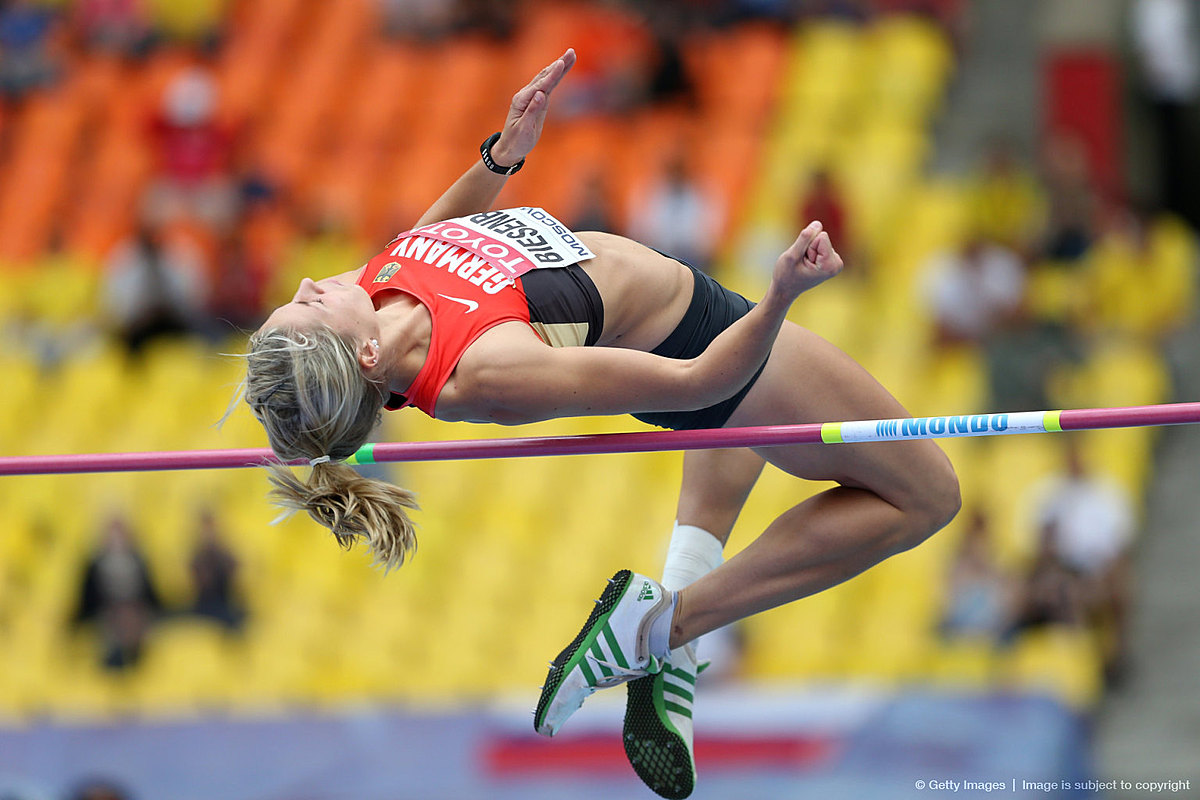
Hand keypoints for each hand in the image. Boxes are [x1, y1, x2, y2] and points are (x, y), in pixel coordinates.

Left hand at [491, 49, 575, 166]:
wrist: (510, 147)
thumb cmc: (517, 140)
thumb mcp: (524, 128)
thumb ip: (532, 111)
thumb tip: (541, 94)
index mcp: (522, 101)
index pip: (541, 85)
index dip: (552, 74)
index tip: (561, 63)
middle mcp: (526, 95)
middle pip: (545, 76)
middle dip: (559, 64)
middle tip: (572, 52)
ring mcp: (530, 96)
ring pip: (546, 78)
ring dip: (558, 66)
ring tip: (570, 55)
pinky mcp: (536, 100)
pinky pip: (547, 85)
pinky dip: (555, 75)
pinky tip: (561, 66)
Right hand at [770, 220, 843, 300]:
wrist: (785, 289)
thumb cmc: (786, 275)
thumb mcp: (792, 256)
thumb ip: (805, 239)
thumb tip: (818, 223)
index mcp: (830, 265)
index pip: (822, 237)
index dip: (808, 246)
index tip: (803, 261)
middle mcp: (836, 263)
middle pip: (822, 237)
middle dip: (809, 248)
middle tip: (802, 263)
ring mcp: (834, 261)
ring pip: (819, 239)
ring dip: (808, 250)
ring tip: (803, 264)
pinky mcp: (830, 258)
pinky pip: (819, 242)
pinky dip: (810, 251)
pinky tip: (806, 263)